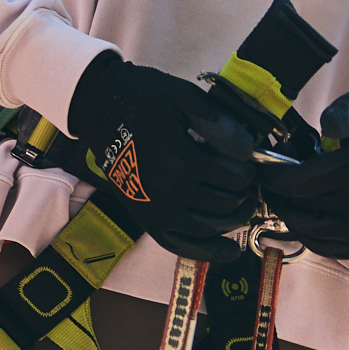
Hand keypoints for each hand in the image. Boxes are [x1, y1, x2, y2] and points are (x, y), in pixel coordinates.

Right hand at [66, 53, 260, 261]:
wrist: (99, 107)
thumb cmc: (143, 98)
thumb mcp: (183, 97)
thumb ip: (219, 124)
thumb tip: (249, 151)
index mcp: (181, 161)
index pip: (236, 177)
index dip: (250, 169)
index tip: (249, 161)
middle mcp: (169, 192)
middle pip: (227, 204)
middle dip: (244, 192)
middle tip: (246, 179)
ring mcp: (156, 209)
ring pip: (211, 227)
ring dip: (233, 217)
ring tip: (240, 202)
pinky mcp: (146, 219)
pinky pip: (182, 245)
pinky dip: (208, 251)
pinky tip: (230, 250)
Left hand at [258, 82, 348, 260]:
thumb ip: (347, 112)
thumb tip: (328, 127)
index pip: (298, 184)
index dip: (272, 178)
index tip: (260, 168)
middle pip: (301, 209)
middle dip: (276, 196)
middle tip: (265, 183)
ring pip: (312, 232)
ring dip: (288, 217)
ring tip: (279, 199)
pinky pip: (332, 248)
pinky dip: (309, 237)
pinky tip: (300, 218)